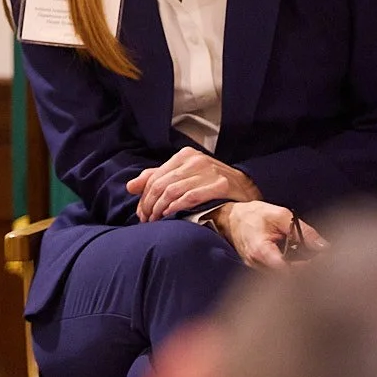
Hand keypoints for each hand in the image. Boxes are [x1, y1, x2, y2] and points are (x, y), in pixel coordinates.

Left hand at [126, 147, 260, 220]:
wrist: (247, 188)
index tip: (141, 213)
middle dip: (150, 205)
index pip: (155, 177)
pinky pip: (191, 197)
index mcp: (184, 156)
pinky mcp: (220, 185)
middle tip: (147, 220)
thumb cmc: (211, 183)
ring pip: (173, 191)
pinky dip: (177, 207)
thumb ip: (157, 179)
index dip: (144, 197)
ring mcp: (209, 171)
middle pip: (161, 184)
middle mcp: (195, 160)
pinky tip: (171, 215)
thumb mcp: (184, 177)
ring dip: (160, 209)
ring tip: (157, 221)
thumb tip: (130, 186)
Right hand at [209, 201, 325, 268]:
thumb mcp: (280, 214)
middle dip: (308, 270)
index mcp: (261, 251)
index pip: (289, 271)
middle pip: (289, 277)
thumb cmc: (253, 215)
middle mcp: (257, 265)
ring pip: (284, 278)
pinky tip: (301, 261)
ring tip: (314, 259)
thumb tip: (324, 246)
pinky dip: (292, 269)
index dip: (308, 268)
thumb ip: (302, 230)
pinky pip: (278, 274)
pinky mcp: (259, 270)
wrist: (231, 219)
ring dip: (301, 271)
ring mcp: (257, 269)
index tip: (322, 260)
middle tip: (323, 259)